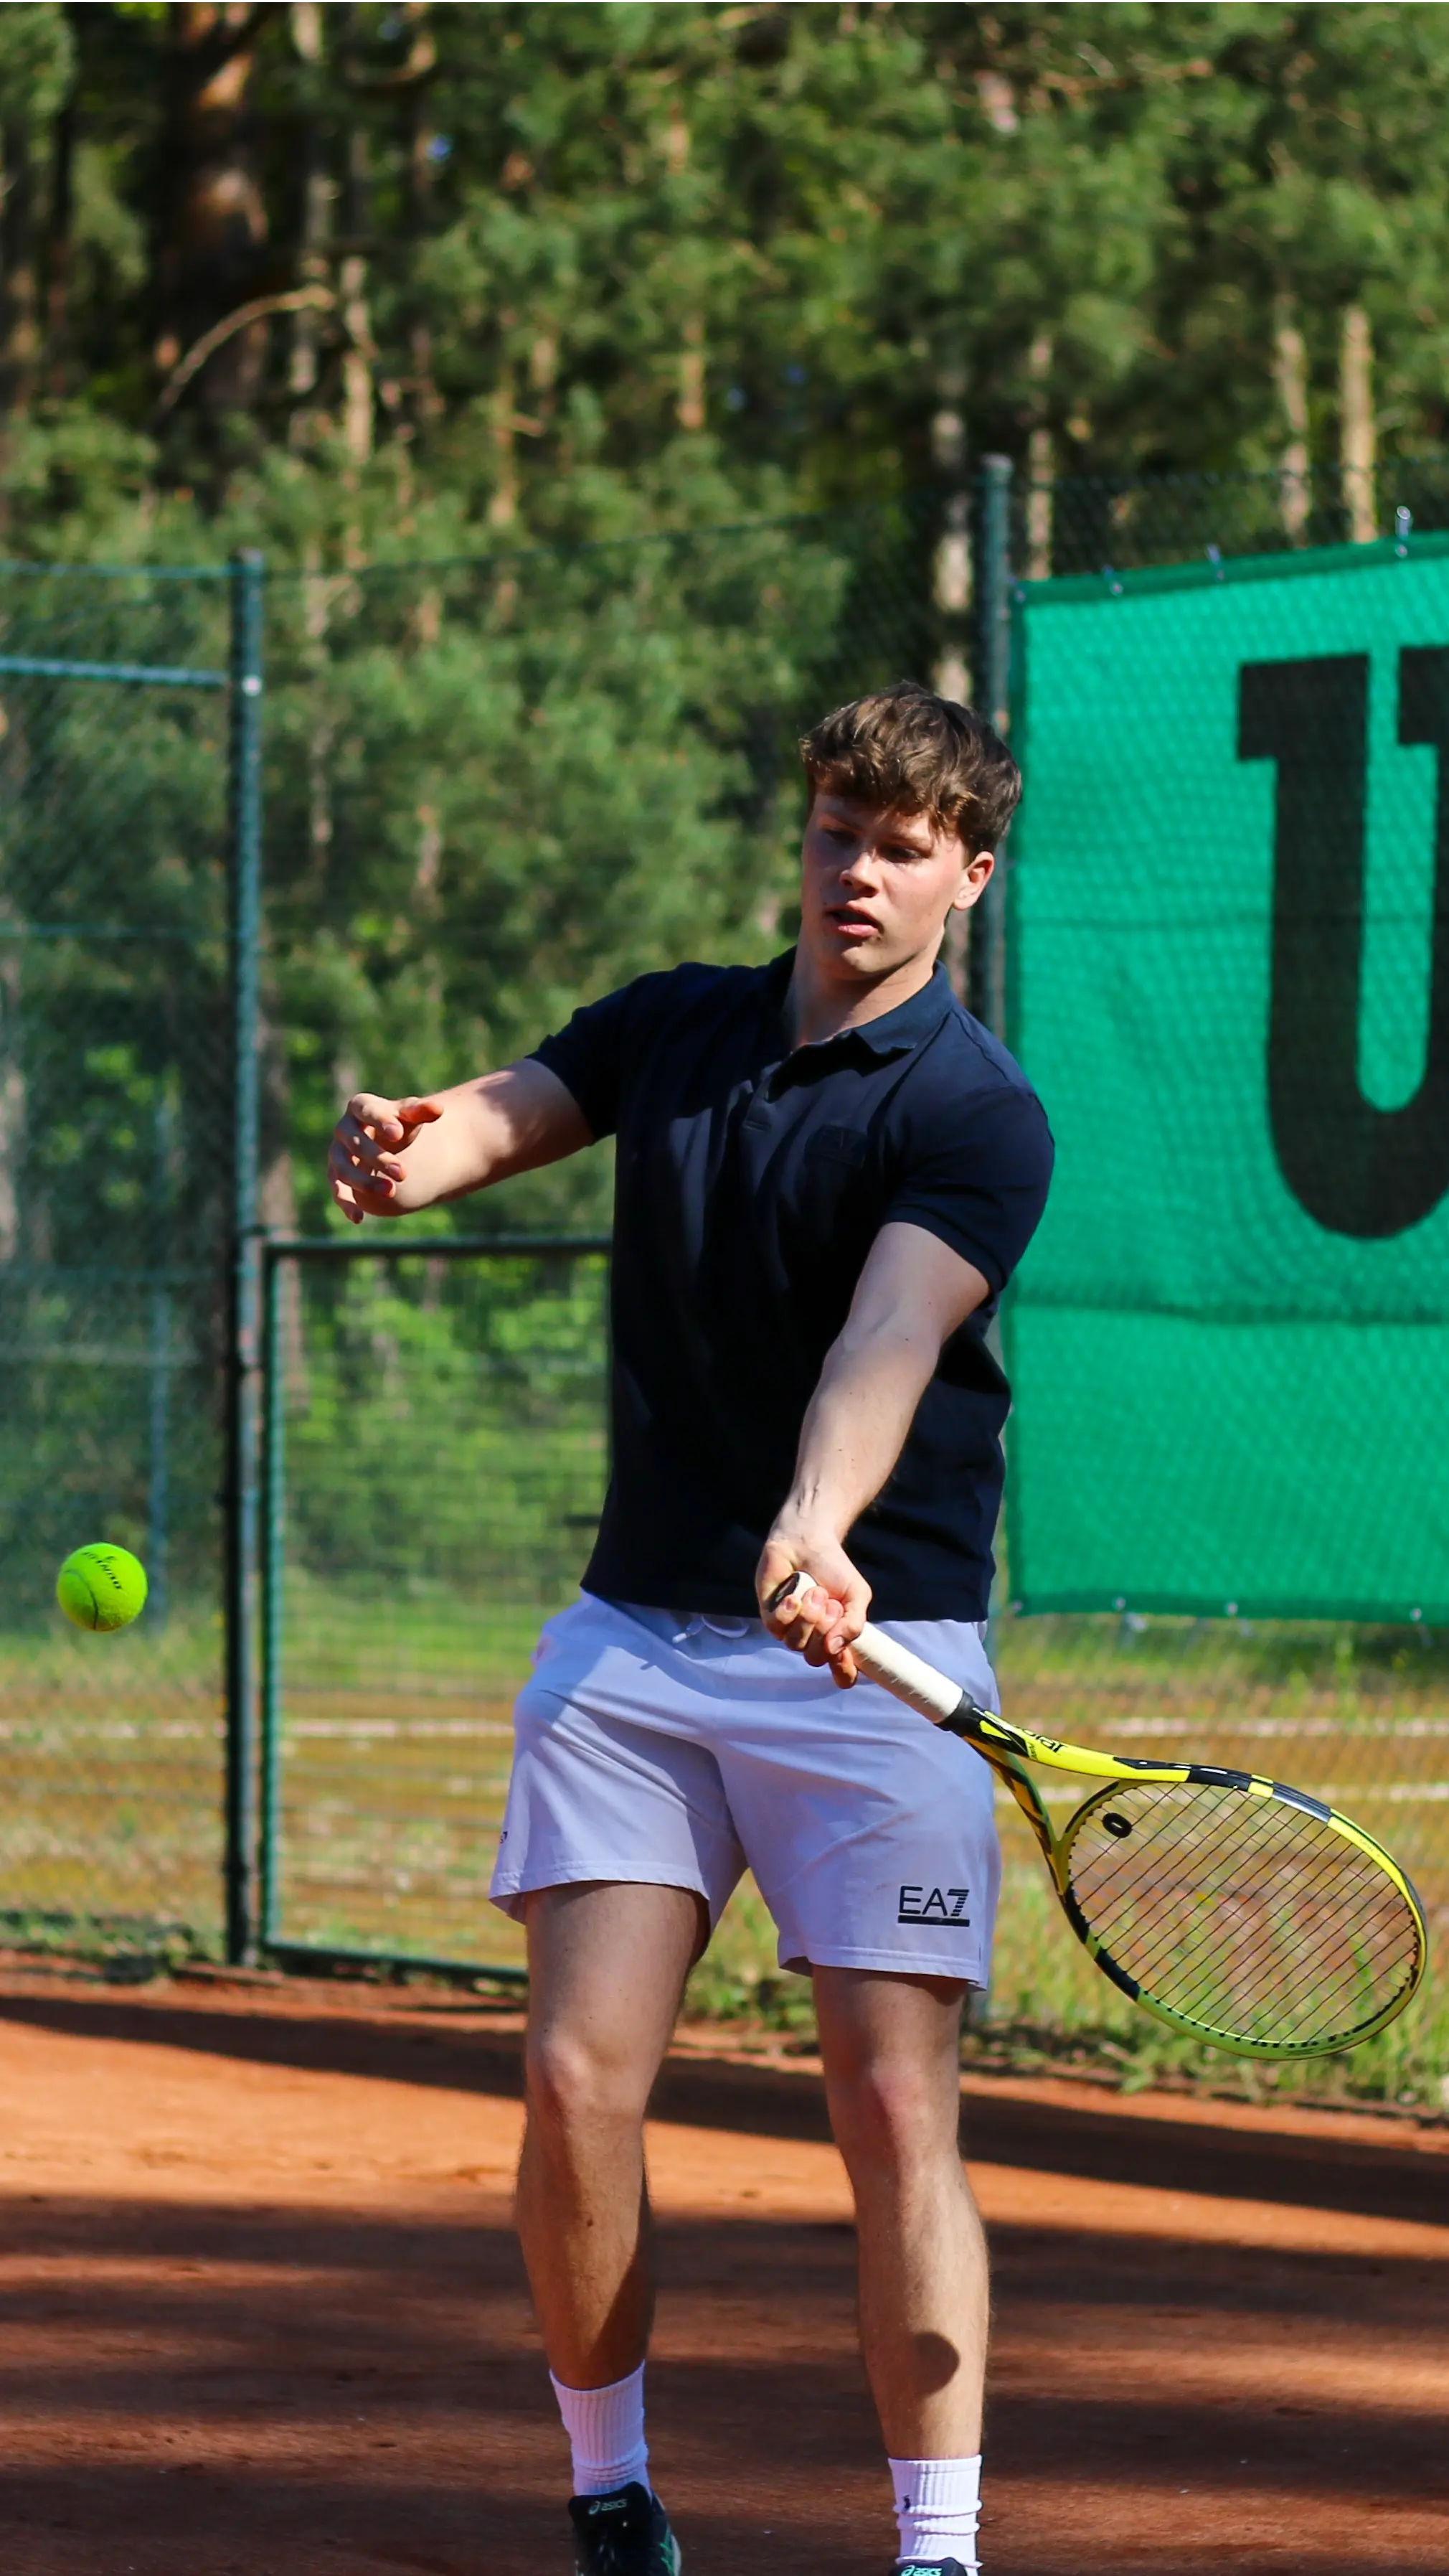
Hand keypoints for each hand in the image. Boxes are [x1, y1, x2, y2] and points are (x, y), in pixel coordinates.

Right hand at [327, 1092, 440, 1223]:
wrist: (389, 1145)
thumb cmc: (399, 1126)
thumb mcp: (411, 1118)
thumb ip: (421, 1111)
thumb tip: (439, 1109)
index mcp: (360, 1107)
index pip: (367, 1111)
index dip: (380, 1121)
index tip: (398, 1134)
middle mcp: (344, 1129)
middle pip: (356, 1144)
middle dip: (379, 1159)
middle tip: (403, 1173)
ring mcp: (338, 1153)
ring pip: (344, 1169)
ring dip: (365, 1182)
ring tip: (391, 1192)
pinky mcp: (337, 1176)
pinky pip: (337, 1190)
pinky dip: (346, 1204)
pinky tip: (358, 1218)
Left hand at [757, 1528, 870, 1687]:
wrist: (808, 1542)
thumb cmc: (834, 1568)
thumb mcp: (856, 1595)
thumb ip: (855, 1623)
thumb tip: (835, 1649)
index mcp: (837, 1637)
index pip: (841, 1671)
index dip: (843, 1671)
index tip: (843, 1656)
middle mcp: (813, 1639)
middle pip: (817, 1658)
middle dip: (826, 1630)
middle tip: (830, 1603)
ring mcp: (790, 1630)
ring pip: (797, 1643)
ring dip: (809, 1616)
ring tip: (814, 1591)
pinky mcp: (770, 1617)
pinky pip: (777, 1628)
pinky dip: (788, 1611)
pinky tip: (793, 1595)